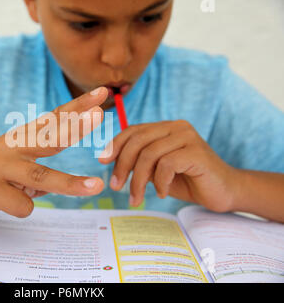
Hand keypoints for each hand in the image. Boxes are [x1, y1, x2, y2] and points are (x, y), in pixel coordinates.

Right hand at [0, 87, 108, 216]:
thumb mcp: (18, 155)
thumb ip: (43, 156)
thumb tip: (76, 159)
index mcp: (22, 136)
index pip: (54, 117)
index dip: (78, 105)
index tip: (102, 92)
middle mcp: (13, 147)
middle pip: (48, 137)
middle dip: (75, 126)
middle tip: (98, 115)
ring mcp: (2, 168)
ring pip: (41, 176)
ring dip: (70, 183)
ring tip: (97, 186)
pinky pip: (23, 205)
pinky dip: (24, 207)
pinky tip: (10, 202)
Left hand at [99, 120, 238, 211]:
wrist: (224, 192)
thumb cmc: (187, 180)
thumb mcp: (156, 169)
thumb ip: (138, 161)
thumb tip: (108, 160)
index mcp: (165, 127)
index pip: (133, 130)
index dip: (115, 144)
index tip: (101, 161)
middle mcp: (176, 127)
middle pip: (137, 140)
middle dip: (122, 164)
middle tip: (116, 186)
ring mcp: (188, 137)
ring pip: (149, 154)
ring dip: (138, 180)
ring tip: (136, 198)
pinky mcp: (197, 152)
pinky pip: (166, 165)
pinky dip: (159, 182)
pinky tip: (161, 193)